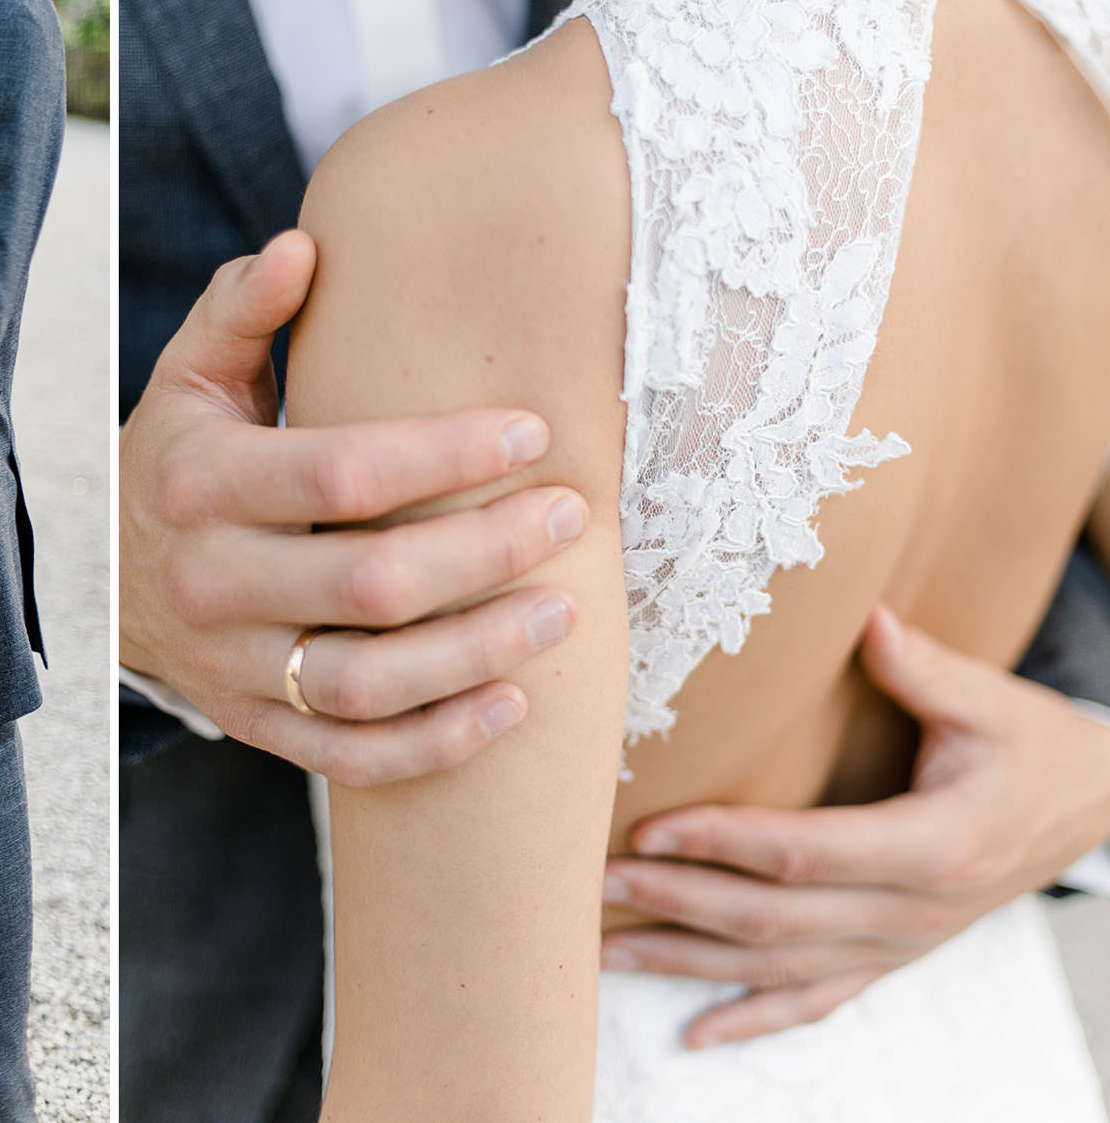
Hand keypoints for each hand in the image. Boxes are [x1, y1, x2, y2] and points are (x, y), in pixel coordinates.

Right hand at [120, 229, 587, 787]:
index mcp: (201, 482)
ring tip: (565, 610)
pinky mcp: (253, 723)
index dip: (447, 456)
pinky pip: (351, 757)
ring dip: (481, 652)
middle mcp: (210, 581)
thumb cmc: (179, 457)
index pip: (341, 472)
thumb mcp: (191, 376)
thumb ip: (242, 311)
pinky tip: (511, 704)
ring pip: (369, 682)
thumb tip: (302, 246)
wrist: (109, 580)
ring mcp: (231, 664)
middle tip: (571, 513)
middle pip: (371, 583)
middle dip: (488, 550)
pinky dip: (435, 743)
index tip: (532, 430)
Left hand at [601, 605, 1109, 1045]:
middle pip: (773, 921)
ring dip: (685, 964)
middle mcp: (910, 914)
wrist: (1089, 808)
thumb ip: (923, 667)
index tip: (647, 828)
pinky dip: (749, 1020)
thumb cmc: (1030, 746)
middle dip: (676, 904)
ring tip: (602, 949)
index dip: (722, 844)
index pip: (804, 853)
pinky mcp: (891, 960)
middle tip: (594, 883)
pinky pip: (813, 1003)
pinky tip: (690, 1033)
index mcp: (931, 846)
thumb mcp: (991, 701)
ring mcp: (899, 948)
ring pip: (777, 971)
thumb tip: (870, 620)